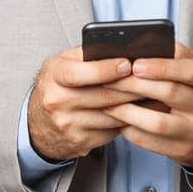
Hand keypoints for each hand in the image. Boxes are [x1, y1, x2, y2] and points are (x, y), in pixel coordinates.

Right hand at [26, 47, 146, 161]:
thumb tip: (122, 49)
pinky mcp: (81, 141)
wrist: (38, 123)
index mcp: (53, 76)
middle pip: (103, 95)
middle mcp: (58, 101)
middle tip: (153, 79)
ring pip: (112, 115)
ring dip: (136, 105)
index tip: (128, 64)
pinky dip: (129, 121)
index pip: (79, 73)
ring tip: (153, 94)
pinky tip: (142, 112)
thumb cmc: (57, 86)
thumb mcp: (63, 64)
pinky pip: (112, 130)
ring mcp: (68, 124)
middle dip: (131, 87)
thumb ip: (87, 55)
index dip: (105, 69)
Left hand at [99, 41, 192, 169]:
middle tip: (112, 81)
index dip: (160, 67)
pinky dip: (131, 131)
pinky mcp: (182, 149)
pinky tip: (119, 122)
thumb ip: (174, 58)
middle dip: (137, 86)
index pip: (188, 70)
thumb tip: (140, 44)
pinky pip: (151, 142)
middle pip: (170, 93)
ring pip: (158, 122)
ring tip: (109, 103)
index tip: (135, 64)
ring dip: (129, 112)